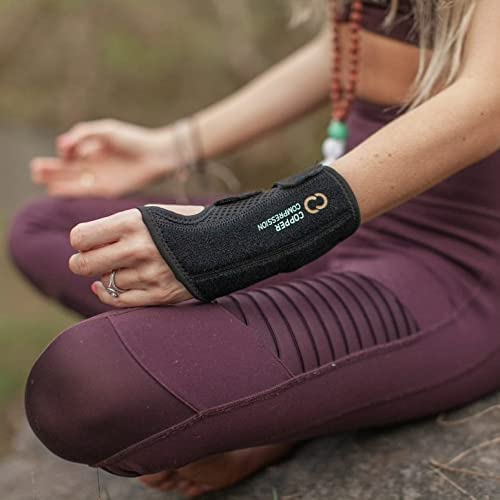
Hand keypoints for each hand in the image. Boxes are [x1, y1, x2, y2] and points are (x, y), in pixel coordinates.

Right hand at [31, 119, 184, 197]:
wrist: (156, 156)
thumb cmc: (133, 140)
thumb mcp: (105, 131)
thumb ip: (82, 135)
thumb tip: (61, 147)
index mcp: (93, 148)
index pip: (69, 154)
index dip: (61, 152)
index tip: (65, 150)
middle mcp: (94, 166)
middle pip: (66, 169)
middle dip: (50, 169)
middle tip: (36, 169)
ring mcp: (99, 179)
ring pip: (70, 182)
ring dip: (54, 180)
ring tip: (38, 175)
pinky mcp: (106, 190)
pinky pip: (82, 192)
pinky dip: (68, 190)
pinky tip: (53, 189)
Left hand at [68, 204, 203, 306]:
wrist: (225, 244)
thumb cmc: (182, 226)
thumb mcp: (151, 214)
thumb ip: (117, 227)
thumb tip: (83, 245)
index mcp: (134, 222)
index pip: (81, 237)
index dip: (79, 241)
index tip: (85, 242)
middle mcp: (139, 249)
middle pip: (85, 264)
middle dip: (79, 262)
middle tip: (84, 261)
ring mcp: (150, 274)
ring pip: (105, 282)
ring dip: (106, 276)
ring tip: (119, 267)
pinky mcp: (160, 294)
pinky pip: (120, 301)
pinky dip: (108, 295)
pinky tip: (105, 287)